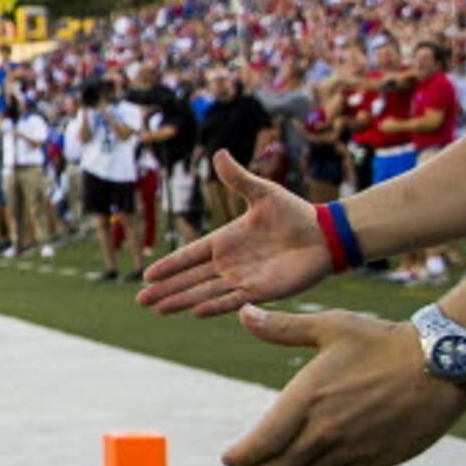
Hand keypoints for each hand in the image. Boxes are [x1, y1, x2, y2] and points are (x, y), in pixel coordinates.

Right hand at [135, 153, 328, 316]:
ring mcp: (243, 278)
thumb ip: (238, 178)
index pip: (189, 255)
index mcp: (225, 240)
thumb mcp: (262, 192)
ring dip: (181, 300)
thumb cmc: (295, 212)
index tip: (148, 274)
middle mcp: (229, 262)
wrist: (325, 234)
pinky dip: (214, 306)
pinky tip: (194, 312)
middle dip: (165, 289)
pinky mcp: (261, 291)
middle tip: (141, 299)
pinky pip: (232, 300)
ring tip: (157, 309)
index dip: (169, 265)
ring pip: (204, 292)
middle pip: (190, 278)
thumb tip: (218, 153)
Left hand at [221, 306, 465, 465]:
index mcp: (308, 398)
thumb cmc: (384, 340)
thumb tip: (244, 312)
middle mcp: (326, 428)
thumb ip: (283, 327)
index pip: (261, 441)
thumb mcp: (331, 326)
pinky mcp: (377, 459)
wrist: (443, 363)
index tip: (229, 459)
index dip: (240, 456)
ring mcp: (352, 447)